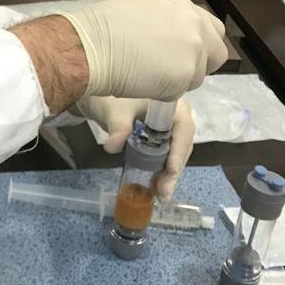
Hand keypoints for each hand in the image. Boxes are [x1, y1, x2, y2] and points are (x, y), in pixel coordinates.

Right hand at [55, 0, 226, 100]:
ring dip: (177, 81)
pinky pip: (179, 92)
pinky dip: (163, 93)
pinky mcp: (185, 75)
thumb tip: (167, 38)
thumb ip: (165, 24)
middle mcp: (195, 26)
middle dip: (199, 66)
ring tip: (147, 75)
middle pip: (217, 55)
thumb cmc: (103, 27)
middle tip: (172, 72)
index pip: (213, 30)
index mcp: (183, 7)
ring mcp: (193, 51)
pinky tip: (142, 83)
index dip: (201, 46)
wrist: (92, 44)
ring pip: (197, 77)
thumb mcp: (143, 12)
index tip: (182, 54)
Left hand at [78, 96, 194, 199]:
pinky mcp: (160, 134)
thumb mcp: (114, 111)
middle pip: (182, 145)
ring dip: (168, 173)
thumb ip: (118, 128)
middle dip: (173, 170)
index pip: (184, 130)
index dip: (179, 152)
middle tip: (163, 193)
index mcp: (172, 103)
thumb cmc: (110, 96)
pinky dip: (161, 168)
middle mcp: (176, 114)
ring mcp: (169, 125)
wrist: (100, 89)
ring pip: (175, 151)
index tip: (170, 172)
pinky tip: (154, 185)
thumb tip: (113, 147)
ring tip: (159, 195)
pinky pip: (166, 152)